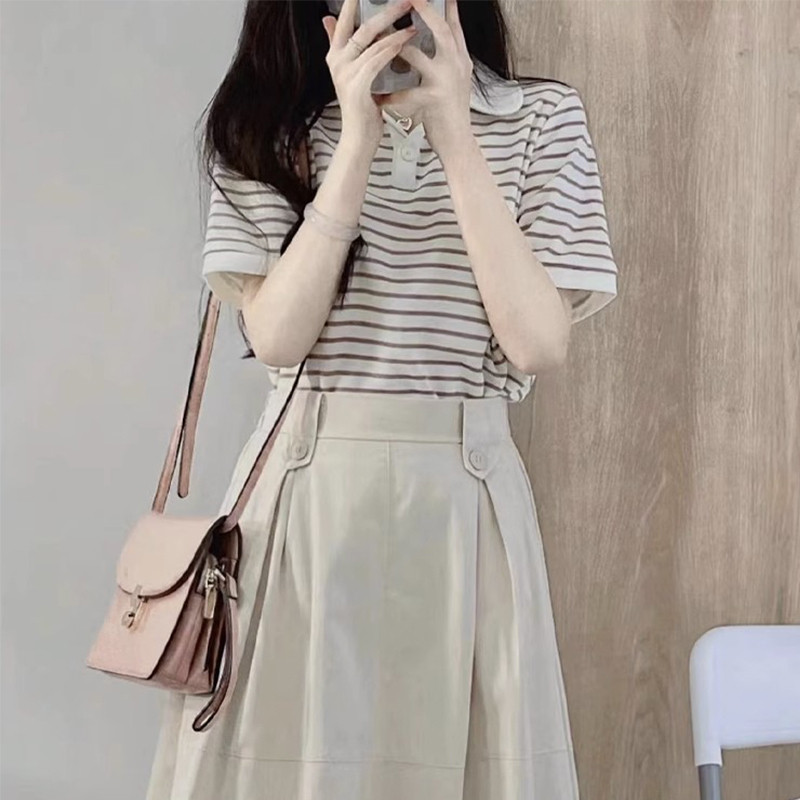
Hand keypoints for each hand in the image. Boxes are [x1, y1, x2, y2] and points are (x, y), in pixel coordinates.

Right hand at [321, 0, 418, 153]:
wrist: (359, 140)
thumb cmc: (362, 110)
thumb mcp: (354, 76)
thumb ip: (348, 50)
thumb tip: (330, 21)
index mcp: (335, 56)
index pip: (343, 21)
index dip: (352, 3)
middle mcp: (336, 61)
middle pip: (361, 26)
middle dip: (386, 10)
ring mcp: (345, 73)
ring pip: (371, 40)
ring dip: (395, 27)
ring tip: (414, 16)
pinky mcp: (356, 85)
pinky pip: (377, 59)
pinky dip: (392, 47)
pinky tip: (407, 39)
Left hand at [381, 0, 473, 155]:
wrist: (459, 144)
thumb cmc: (450, 115)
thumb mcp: (454, 83)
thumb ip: (446, 62)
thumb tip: (432, 46)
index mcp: (460, 60)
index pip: (454, 26)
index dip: (446, 7)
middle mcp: (456, 66)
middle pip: (441, 29)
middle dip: (425, 10)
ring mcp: (446, 81)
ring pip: (416, 55)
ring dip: (395, 46)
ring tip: (379, 39)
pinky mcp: (434, 99)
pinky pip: (406, 93)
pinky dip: (391, 97)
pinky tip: (379, 98)